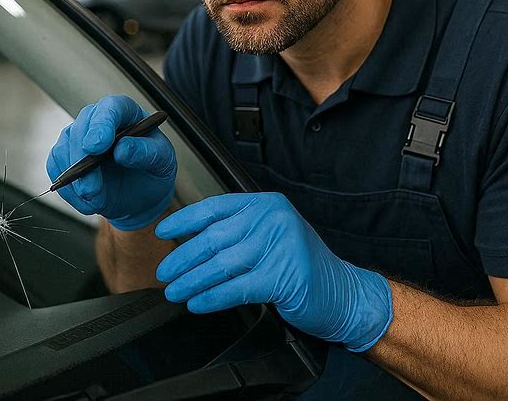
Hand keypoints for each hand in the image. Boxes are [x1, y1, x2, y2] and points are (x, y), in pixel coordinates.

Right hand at [46, 95, 176, 230]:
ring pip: (64, 149)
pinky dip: (68, 190)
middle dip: (83, 159)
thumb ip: (147, 152)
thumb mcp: (163, 161)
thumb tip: (124, 149)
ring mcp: (79, 137)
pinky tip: (87, 201)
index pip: (111, 108)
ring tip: (96, 200)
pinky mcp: (65, 157)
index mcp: (126, 113)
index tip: (98, 146)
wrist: (141, 194)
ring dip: (76, 180)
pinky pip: (56, 169)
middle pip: (82, 127)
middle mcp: (99, 120)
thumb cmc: (152, 170)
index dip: (102, 124)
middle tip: (91, 188)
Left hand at [155, 192, 392, 351]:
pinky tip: (197, 303)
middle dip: (183, 257)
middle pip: (214, 237)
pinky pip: (236, 288)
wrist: (343, 291)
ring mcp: (279, 246)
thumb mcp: (270, 235)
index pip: (216, 207)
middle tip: (165, 271)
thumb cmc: (301, 264)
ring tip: (175, 290)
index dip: (185, 220)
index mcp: (266, 204)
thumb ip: (238, 231)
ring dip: (192, 280)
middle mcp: (272, 219)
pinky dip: (212, 297)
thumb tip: (190, 240)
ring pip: (221, 264)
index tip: (164, 231)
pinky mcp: (283, 276)